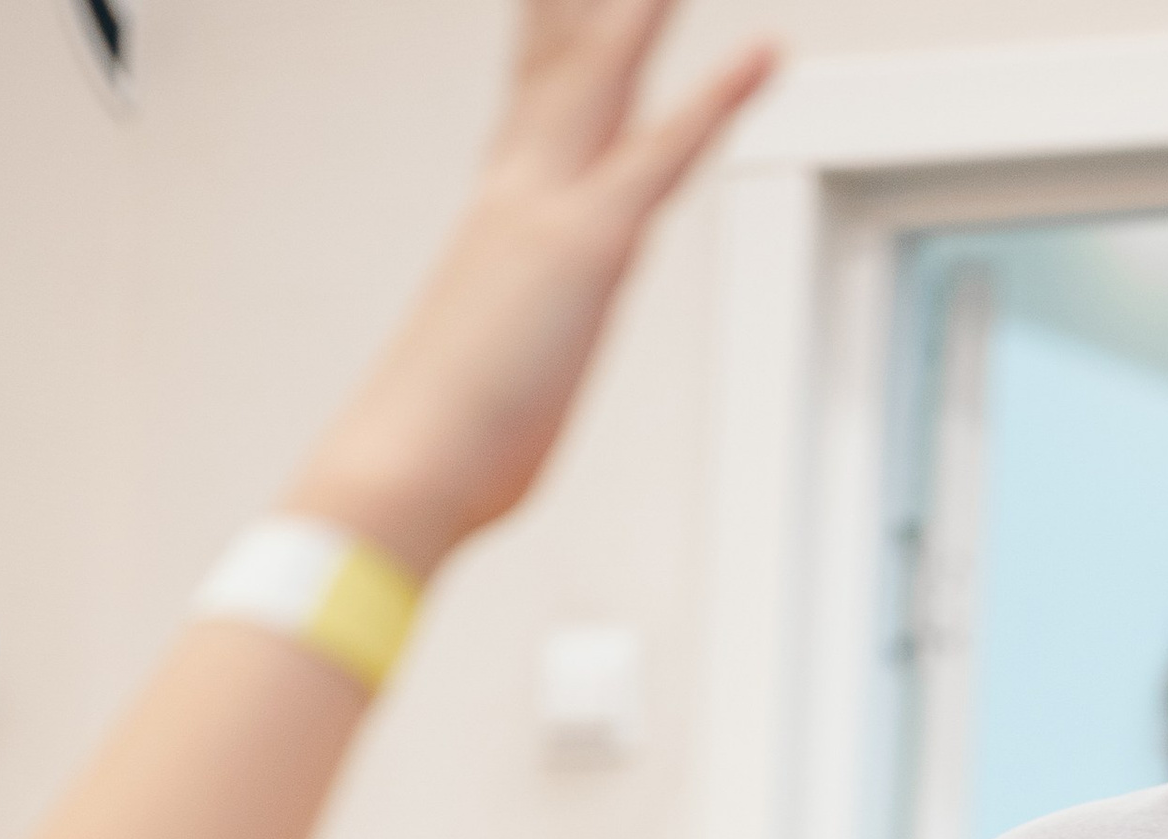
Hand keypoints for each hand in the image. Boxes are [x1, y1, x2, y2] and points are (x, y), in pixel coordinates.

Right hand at [289, 0, 777, 576]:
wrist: (400, 465)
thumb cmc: (435, 447)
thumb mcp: (480, 379)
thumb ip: (506, 355)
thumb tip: (500, 396)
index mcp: (495, 217)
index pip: (532, 97)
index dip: (553, 31)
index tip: (561, 1)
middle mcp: (516, 189)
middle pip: (563, 56)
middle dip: (584, 4)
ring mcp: (550, 207)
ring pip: (608, 70)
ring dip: (643, 11)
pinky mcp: (589, 247)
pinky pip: (667, 153)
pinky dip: (719, 98)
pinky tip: (767, 53)